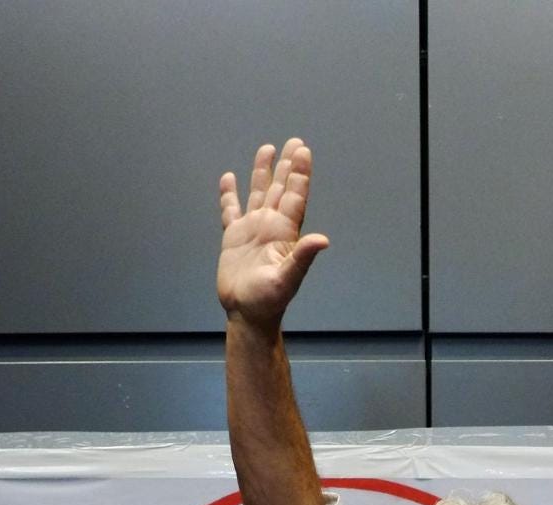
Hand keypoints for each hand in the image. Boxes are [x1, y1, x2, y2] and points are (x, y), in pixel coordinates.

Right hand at [217, 139, 328, 332]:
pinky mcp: (234, 238)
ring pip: (258, 193)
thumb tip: (323, 240)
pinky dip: (229, 195)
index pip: (294, 196)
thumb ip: (302, 257)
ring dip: (262, 171)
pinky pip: (231, 210)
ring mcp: (252, 230)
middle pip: (280, 188)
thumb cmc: (268, 300)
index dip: (299, 174)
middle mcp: (270, 226)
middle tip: (296, 142)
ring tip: (268, 149)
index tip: (303, 151)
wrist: (247, 313)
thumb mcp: (287, 279)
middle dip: (288, 166)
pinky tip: (229, 179)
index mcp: (284, 232)